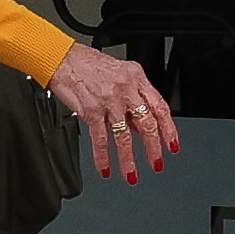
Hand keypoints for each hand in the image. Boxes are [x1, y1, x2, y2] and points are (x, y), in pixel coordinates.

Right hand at [46, 44, 176, 183]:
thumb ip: (133, 99)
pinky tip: (105, 168)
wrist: (63, 59)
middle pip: (147, 123)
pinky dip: (103, 157)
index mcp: (137, 78)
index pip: (160, 106)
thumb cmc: (88, 65)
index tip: (172, 145)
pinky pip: (100, 139)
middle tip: (156, 163)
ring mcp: (109, 100)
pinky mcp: (91, 110)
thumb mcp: (120, 74)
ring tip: (131, 174)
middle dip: (153, 148)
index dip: (168, 129)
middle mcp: (126, 89)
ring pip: (124, 136)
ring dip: (128, 159)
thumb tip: (139, 126)